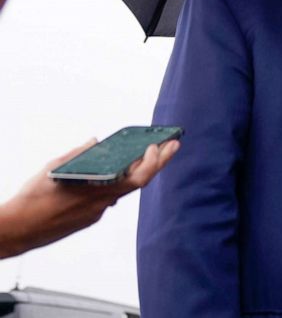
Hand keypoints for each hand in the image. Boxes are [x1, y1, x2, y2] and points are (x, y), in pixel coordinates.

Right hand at [0, 138, 179, 257]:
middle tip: (173, 145)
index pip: (137, 177)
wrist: (17, 230)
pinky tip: (113, 171)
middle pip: (138, 181)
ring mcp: (97, 213)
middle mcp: (102, 203)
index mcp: (97, 189)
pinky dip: (113, 183)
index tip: (159, 146)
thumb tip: (96, 141)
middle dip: (158, 162)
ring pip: (122, 189)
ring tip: (147, 153)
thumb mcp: (55, 168)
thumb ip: (80, 154)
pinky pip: (107, 197)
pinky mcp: (89, 219)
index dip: (153, 162)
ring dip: (134, 171)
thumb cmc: (33, 198)